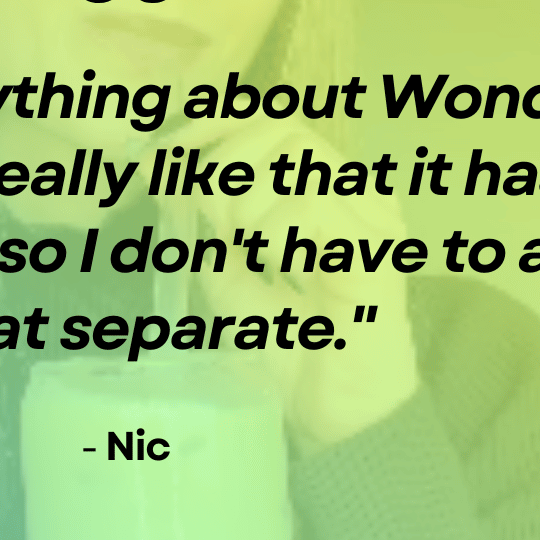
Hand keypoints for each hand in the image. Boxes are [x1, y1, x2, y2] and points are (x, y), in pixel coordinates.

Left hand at [157, 117, 419, 448]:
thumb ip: (207, 231)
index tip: (163, 159)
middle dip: (225, 171)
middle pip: (280, 127)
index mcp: (323, 194)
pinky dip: (274, 233)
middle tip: (221, 231)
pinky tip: (281, 270)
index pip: (271, 122)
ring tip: (254, 254)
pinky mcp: (376, 249)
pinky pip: (308, 206)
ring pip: (294, 158)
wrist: (334, 417)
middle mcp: (353, 194)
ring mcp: (371, 218)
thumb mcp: (228, 281)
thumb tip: (172, 179)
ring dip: (248, 203)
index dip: (212, 127)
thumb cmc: (289, 353)